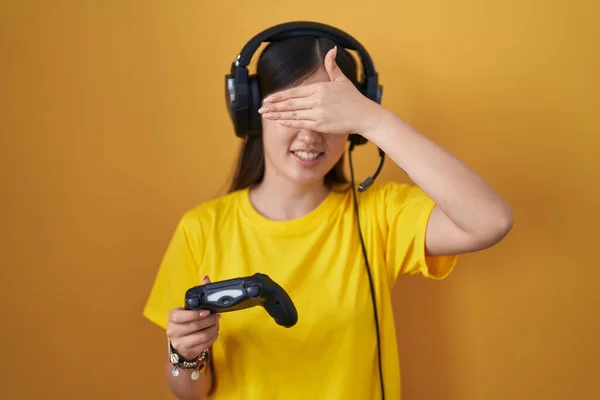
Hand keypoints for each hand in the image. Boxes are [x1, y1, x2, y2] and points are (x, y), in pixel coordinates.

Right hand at [167, 275, 219, 360]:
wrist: (181, 342)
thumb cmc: (187, 322)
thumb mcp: (189, 308)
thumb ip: (199, 293)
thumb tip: (206, 278)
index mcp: (172, 316)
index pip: (181, 316)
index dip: (195, 314)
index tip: (207, 312)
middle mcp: (173, 330)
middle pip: (195, 326)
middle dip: (210, 320)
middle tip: (217, 316)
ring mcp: (179, 342)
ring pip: (202, 336)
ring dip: (213, 329)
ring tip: (216, 324)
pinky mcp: (188, 351)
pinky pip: (205, 345)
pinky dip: (213, 337)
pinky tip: (214, 332)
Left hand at [258, 46, 384, 135]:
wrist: (365, 116)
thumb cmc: (354, 99)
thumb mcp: (341, 80)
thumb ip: (332, 66)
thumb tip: (331, 50)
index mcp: (319, 88)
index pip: (294, 92)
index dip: (279, 96)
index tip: (267, 99)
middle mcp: (316, 99)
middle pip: (290, 103)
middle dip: (273, 106)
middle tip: (261, 109)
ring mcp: (318, 113)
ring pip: (293, 114)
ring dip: (277, 115)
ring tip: (266, 116)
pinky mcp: (320, 124)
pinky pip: (301, 123)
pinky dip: (289, 122)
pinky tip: (280, 122)